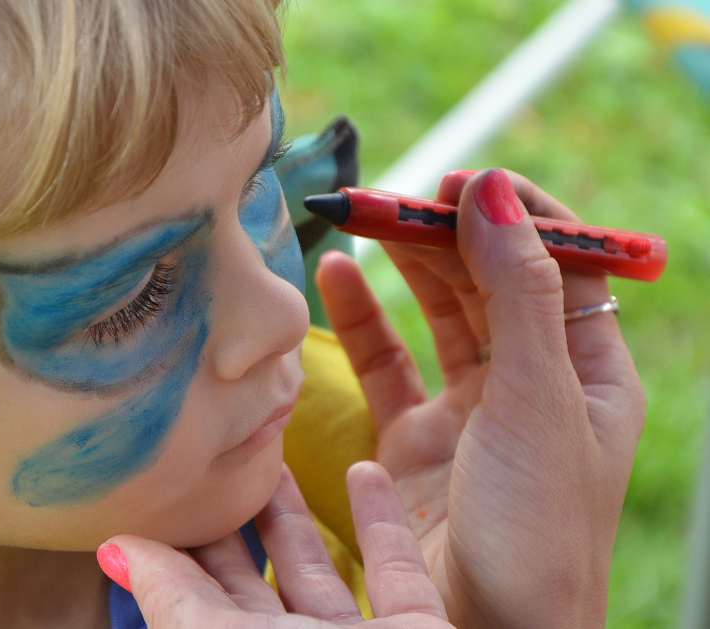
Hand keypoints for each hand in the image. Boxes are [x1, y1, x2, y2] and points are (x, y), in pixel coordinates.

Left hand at [101, 462, 454, 627]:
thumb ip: (169, 599)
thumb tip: (111, 550)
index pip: (195, 602)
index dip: (178, 552)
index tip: (166, 494)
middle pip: (253, 584)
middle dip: (233, 526)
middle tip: (217, 467)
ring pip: (317, 570)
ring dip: (297, 516)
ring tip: (277, 462)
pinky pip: (395, 566)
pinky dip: (380, 518)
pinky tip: (365, 468)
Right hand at [315, 169, 644, 627]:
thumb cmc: (537, 526)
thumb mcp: (538, 397)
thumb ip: (519, 290)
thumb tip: (495, 190)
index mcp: (588, 369)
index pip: (558, 264)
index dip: (514, 216)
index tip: (463, 181)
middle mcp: (532, 382)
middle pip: (490, 281)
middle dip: (445, 235)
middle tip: (394, 197)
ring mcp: (472, 409)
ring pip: (439, 314)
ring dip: (406, 267)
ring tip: (365, 221)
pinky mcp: (417, 438)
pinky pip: (389, 363)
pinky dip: (364, 319)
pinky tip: (338, 278)